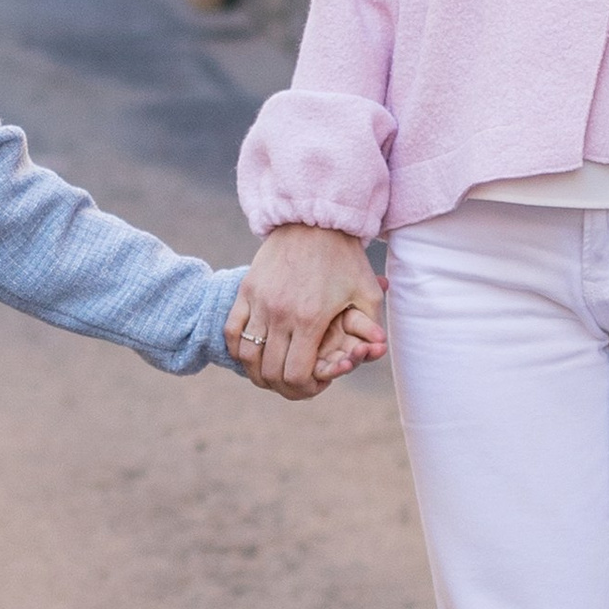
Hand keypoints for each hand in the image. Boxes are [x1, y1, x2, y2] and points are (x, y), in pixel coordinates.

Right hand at [228, 223, 385, 397]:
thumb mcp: (368, 291)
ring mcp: (259, 302)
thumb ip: (372, 325)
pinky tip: (252, 353)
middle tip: (295, 385)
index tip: (314, 385)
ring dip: (258, 373)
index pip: (295, 375)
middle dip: (282, 387)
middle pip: (269, 372)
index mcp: (310, 320)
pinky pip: (232, 332)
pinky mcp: (246, 290)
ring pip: (246, 356)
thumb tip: (376, 350)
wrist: (314, 219)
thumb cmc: (345, 257)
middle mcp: (280, 314)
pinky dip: (238, 349)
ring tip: (272, 373)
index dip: (303, 390)